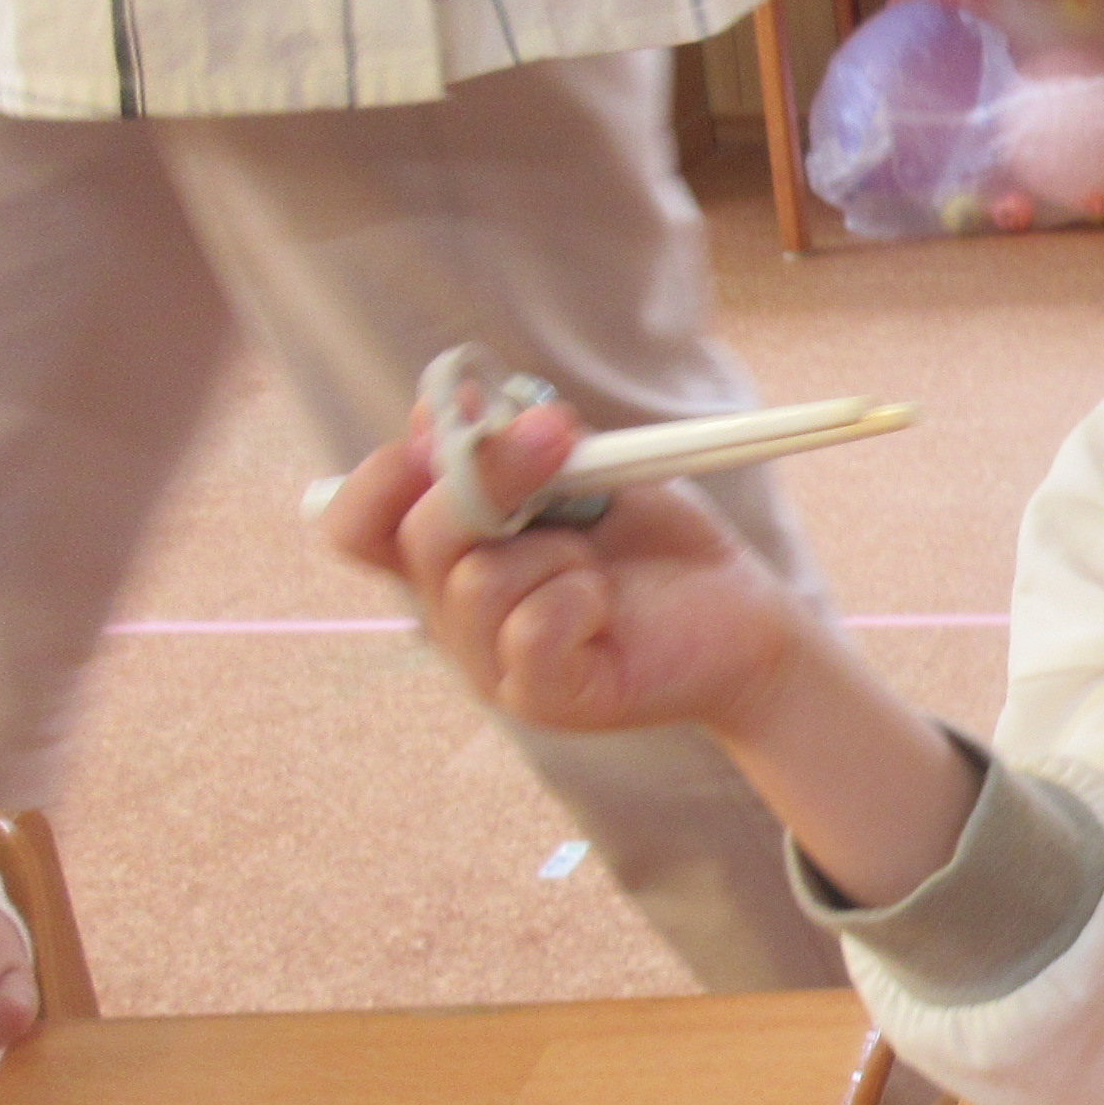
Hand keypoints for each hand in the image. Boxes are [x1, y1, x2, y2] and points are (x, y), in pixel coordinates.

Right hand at [319, 402, 815, 743]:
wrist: (745, 618)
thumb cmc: (656, 546)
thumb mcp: (591, 473)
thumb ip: (515, 445)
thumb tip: (444, 406)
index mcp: (450, 555)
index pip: (358, 523)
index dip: (381, 475)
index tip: (445, 426)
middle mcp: (453, 612)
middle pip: (417, 539)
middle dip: (490, 473)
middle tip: (561, 435)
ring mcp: (491, 663)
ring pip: (478, 581)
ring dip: (556, 549)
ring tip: (598, 563)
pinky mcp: (541, 698)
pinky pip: (530, 630)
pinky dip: (579, 599)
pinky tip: (609, 606)